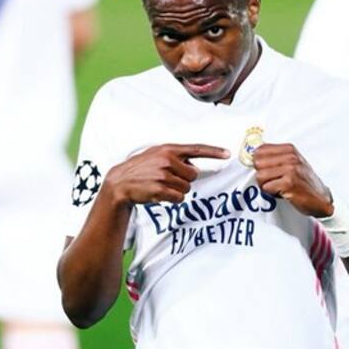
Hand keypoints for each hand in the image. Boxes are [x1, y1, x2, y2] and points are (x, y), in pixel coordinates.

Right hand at [103, 144, 229, 206]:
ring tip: (161, 186)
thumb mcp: (156, 155)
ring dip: (177, 190)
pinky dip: (173, 199)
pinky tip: (160, 194)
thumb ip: (175, 157)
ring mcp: (163, 175)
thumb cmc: (141, 169)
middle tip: (169, 179)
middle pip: (193, 175)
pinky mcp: (160, 190)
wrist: (120, 182)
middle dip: (184, 179)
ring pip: (187, 188)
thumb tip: (195, 167)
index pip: (196, 149)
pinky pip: (179, 198)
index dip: (214, 152)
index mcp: (168, 149)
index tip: (228, 153)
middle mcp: (167, 160)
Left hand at [253, 143, 333, 217]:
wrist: (321, 199)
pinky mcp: (289, 183)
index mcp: (289, 149)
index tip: (268, 170)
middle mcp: (290, 157)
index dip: (260, 163)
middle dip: (262, 175)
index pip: (259, 150)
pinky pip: (266, 188)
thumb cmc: (304, 182)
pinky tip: (283, 193)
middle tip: (274, 181)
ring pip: (260, 176)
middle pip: (257, 163)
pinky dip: (271, 193)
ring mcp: (290, 169)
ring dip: (266, 185)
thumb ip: (275, 158)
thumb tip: (253, 156)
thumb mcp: (292, 163)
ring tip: (278, 187)